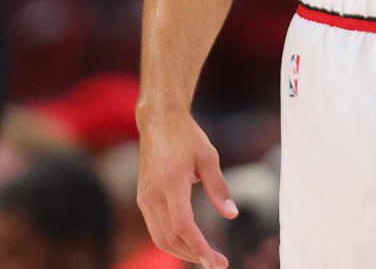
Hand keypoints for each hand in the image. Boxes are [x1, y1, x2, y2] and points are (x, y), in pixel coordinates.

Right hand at [137, 109, 235, 268]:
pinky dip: (172, 240)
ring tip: (205, 257)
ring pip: (159, 237)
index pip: (183, 226)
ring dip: (182, 251)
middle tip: (217, 263)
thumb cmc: (187, 136)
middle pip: (169, 238)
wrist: (158, 122)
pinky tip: (189, 243)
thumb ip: (219, 187)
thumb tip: (231, 214)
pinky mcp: (143, 198)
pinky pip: (155, 228)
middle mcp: (152, 196)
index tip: (215, 262)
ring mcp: (144, 198)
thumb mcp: (209, 156)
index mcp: (170, 184)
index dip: (199, 247)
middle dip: (193, 255)